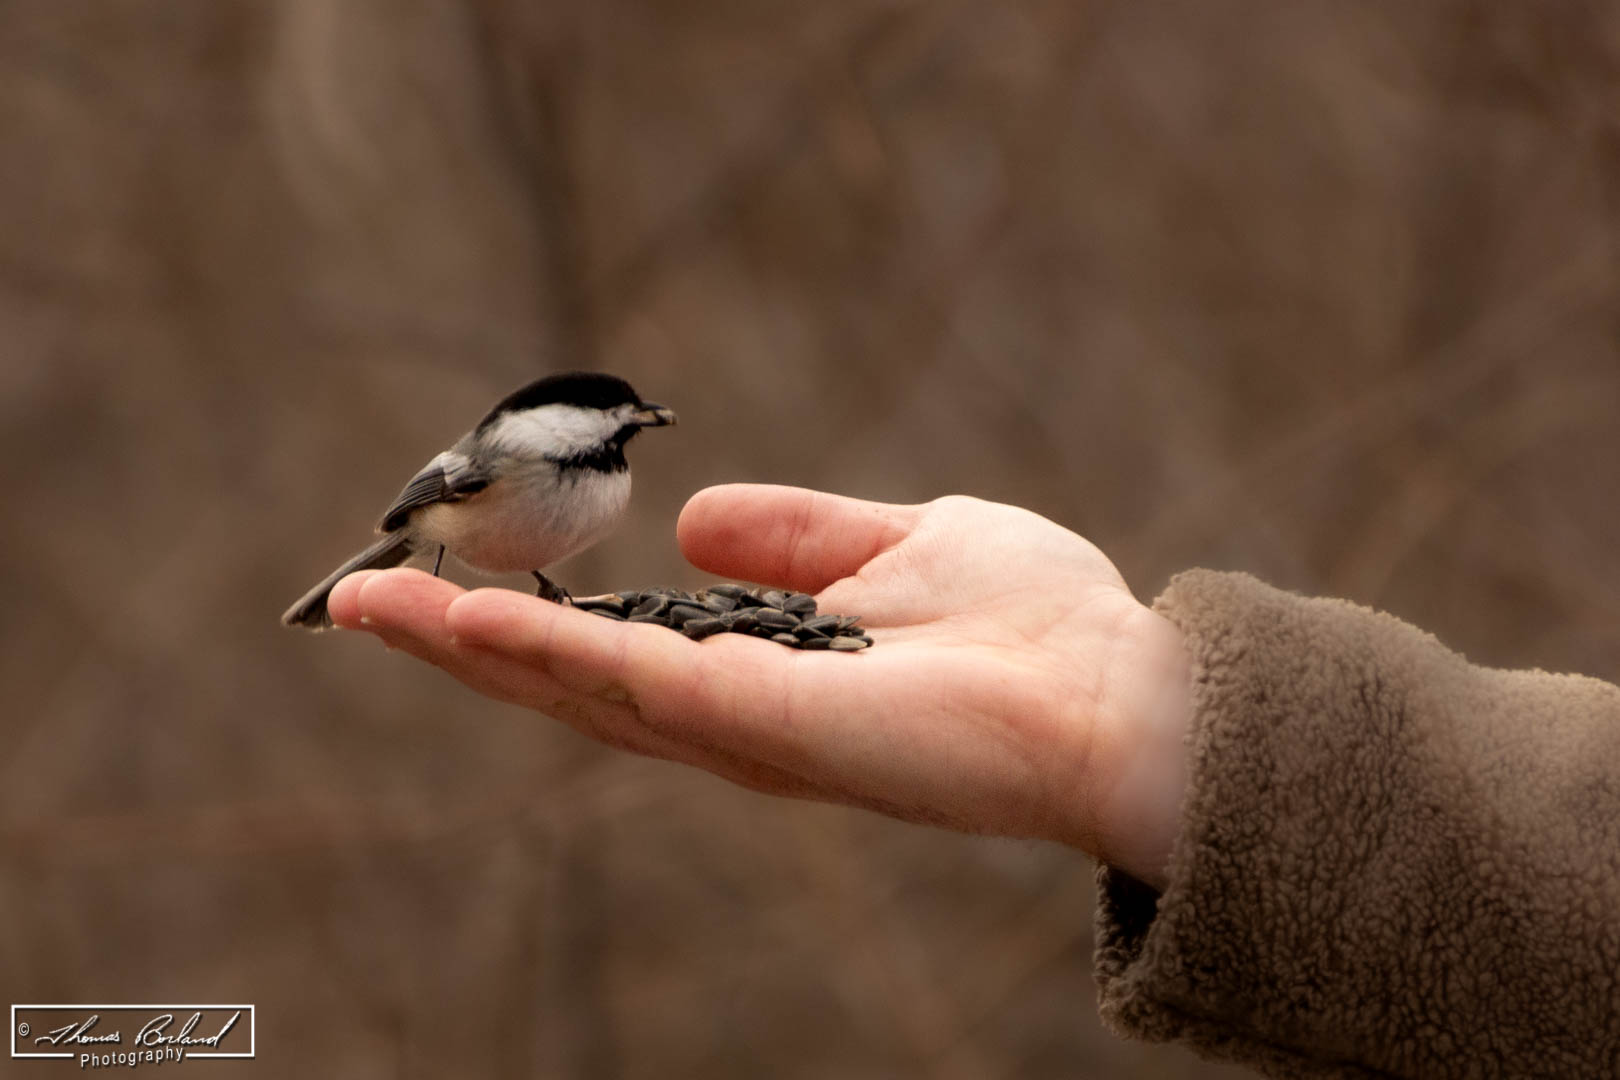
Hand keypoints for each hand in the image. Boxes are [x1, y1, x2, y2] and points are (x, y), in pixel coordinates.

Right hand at [327, 485, 1190, 886]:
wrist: (1122, 688)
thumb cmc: (1035, 621)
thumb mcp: (898, 542)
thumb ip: (796, 538)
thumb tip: (693, 522)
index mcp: (761, 672)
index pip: (615, 648)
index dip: (523, 619)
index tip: (439, 574)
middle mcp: (736, 718)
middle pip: (568, 681)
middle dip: (460, 640)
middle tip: (352, 598)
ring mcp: (746, 732)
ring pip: (576, 692)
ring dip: (470, 646)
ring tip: (368, 603)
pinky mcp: (770, 731)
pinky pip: (638, 689)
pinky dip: (548, 654)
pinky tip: (469, 618)